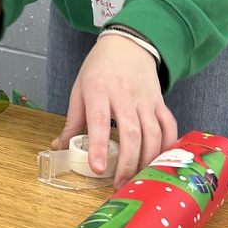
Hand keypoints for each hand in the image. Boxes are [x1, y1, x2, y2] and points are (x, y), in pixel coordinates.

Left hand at [52, 33, 177, 189]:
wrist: (128, 44)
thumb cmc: (100, 68)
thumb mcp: (79, 88)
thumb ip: (72, 120)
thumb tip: (59, 146)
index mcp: (98, 90)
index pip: (99, 120)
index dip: (98, 145)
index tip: (97, 168)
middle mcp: (124, 95)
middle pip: (131, 132)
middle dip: (127, 162)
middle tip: (119, 184)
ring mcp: (145, 99)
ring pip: (153, 133)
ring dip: (147, 159)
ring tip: (137, 178)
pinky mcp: (160, 102)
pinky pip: (168, 126)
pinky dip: (168, 146)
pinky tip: (159, 162)